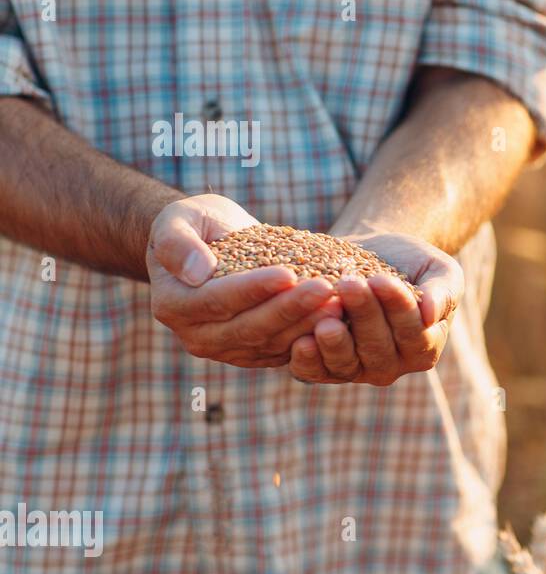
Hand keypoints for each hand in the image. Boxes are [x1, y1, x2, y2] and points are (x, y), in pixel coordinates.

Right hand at [147, 195, 341, 367]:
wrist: (212, 245)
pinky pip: (287, 349)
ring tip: (342, 302)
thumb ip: (177, 242)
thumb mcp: (178, 220)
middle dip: (290, 308)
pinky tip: (343, 315)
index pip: (218, 300)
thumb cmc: (196, 225)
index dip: (254, 289)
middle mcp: (198, 336)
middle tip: (327, 289)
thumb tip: (198, 271)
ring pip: (273, 342)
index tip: (288, 273)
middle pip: (250, 328)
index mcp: (174, 305)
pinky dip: (315, 334)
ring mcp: (228, 350)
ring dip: (309, 324)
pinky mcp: (256, 353)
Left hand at [287, 231, 462, 384]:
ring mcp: (357, 370)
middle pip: (378, 348)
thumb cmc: (410, 263)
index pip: (414, 333)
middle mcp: (392, 366)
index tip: (381, 280)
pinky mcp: (323, 367)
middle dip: (364, 315)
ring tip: (326, 319)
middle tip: (350, 284)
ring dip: (336, 342)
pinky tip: (300, 342)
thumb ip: (443, 292)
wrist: (369, 256)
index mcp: (424, 347)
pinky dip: (308, 361)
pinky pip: (316, 372)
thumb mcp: (438, 270)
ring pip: (347, 363)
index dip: (398, 308)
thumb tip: (431, 315)